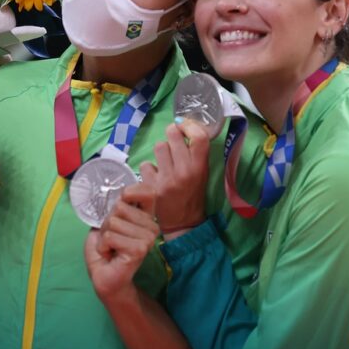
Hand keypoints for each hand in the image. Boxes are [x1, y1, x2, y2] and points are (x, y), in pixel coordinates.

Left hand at [84, 183, 159, 304]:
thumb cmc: (106, 249)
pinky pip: (110, 236)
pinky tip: (109, 254)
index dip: (131, 191)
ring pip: (113, 222)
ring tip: (110, 247)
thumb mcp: (109, 221)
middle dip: (107, 223)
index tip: (121, 202)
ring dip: (104, 236)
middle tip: (111, 238)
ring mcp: (147, 238)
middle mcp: (151, 226)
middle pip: (120, 206)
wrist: (104, 276)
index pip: (148, 191)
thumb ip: (116, 206)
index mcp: (146, 216)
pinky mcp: (139, 249)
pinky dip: (102, 246)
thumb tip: (120, 195)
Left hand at [140, 119, 210, 239]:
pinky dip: (149, 170)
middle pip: (173, 134)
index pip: (199, 137)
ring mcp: (166, 179)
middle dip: (172, 135)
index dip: (190, 125)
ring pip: (158, 146)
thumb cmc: (193, 194)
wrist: (182, 222)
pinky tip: (155, 178)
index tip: (184, 126)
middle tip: (173, 143)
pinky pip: (146, 165)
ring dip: (161, 152)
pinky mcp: (151, 186)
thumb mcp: (202, 174)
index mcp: (200, 168)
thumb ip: (196, 153)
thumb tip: (184, 126)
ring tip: (165, 163)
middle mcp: (184, 172)